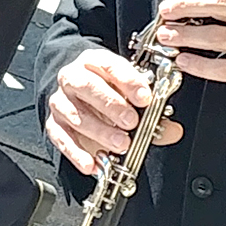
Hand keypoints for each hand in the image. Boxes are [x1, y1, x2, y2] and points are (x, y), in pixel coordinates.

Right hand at [45, 48, 183, 175]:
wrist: (75, 86)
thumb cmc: (107, 87)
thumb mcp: (128, 88)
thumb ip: (151, 109)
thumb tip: (172, 130)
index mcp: (94, 61)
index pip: (109, 65)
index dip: (127, 80)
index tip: (145, 97)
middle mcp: (73, 78)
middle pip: (86, 86)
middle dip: (111, 105)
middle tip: (131, 121)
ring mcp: (61, 100)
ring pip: (73, 113)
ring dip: (99, 130)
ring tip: (120, 143)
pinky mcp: (53, 123)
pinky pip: (61, 137)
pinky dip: (76, 152)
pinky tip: (92, 163)